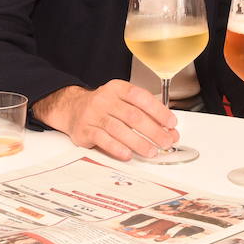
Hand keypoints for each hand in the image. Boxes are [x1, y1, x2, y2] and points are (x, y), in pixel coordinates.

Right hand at [33, 81, 178, 161]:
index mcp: (118, 89)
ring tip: (151, 151)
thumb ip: (145, 113)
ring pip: (119, 129)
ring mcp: (93, 114)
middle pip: (133, 116)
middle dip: (153, 131)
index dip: (158, 111)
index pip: (141, 97)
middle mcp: (105, 99)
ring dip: (138, 142)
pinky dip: (117, 148)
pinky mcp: (84, 130)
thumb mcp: (123, 101)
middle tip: (166, 141)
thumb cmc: (104, 107)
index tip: (171, 123)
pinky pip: (102, 140)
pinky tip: (128, 155)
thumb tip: (169, 130)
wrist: (72, 108)